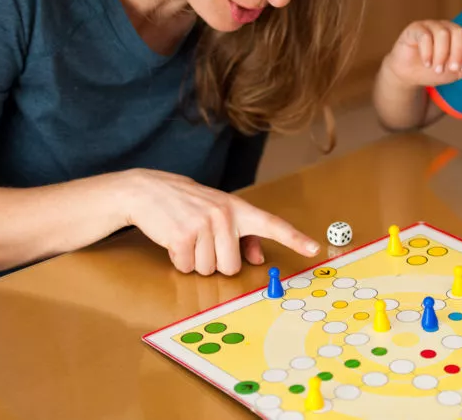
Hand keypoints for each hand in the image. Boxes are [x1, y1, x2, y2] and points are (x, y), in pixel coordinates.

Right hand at [117, 169, 320, 275]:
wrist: (149, 190)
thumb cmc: (187, 204)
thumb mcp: (218, 211)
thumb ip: (242, 235)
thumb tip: (258, 258)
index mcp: (238, 209)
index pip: (271, 224)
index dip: (294, 238)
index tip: (313, 248)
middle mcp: (225, 215)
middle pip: (231, 267)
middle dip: (215, 262)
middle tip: (202, 242)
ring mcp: (203, 225)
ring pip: (208, 270)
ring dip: (195, 261)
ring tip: (187, 237)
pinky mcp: (182, 236)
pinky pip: (187, 267)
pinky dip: (179, 260)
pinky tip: (174, 240)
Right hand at [384, 20, 461, 87]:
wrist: (409, 75)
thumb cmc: (432, 71)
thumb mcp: (453, 73)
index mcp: (459, 37)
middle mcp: (446, 28)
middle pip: (459, 32)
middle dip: (458, 53)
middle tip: (451, 69)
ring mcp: (430, 26)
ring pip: (443, 33)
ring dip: (441, 55)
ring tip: (436, 69)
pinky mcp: (415, 29)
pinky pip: (425, 35)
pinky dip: (428, 52)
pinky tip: (427, 63)